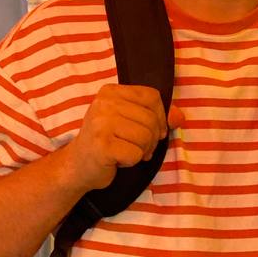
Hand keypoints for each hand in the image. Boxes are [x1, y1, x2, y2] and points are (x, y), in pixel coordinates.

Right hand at [65, 84, 184, 192]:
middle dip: (150, 138)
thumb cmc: (107, 141)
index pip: (152, 96)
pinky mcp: (102, 146)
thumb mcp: (130, 121)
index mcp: (110, 91)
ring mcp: (101, 124)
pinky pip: (136, 153)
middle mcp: (104, 103)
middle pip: (151, 119)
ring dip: (141, 150)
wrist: (77, 166)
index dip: (160, 116)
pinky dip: (131, 161)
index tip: (152, 130)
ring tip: (125, 151)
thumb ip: (156, 116)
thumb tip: (180, 117)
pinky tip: (117, 160)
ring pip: (146, 136)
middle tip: (136, 146)